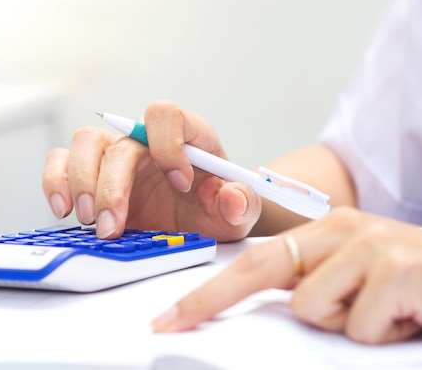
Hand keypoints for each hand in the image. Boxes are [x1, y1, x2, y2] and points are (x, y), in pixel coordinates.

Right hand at [42, 100, 261, 239]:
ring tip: (91, 221)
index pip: (165, 114)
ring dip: (81, 183)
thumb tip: (231, 198)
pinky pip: (59, 162)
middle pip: (118, 141)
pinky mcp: (90, 175)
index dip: (169, 145)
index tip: (180, 184)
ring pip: (83, 143)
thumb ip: (241, 204)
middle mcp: (145, 141)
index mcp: (185, 137)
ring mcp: (115, 156)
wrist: (193, 226)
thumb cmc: (213, 210)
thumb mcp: (237, 214)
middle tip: (112, 226)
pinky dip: (55, 182)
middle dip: (112, 186)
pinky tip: (65, 210)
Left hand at [151, 207, 421, 343]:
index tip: (168, 318)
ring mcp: (372, 248)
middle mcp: (344, 230)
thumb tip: (264, 305)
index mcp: (327, 230)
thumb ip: (312, 282)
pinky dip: (378, 334)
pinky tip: (404, 317)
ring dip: (343, 324)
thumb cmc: (410, 283)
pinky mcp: (399, 272)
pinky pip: (357, 327)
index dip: (207, 291)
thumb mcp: (355, 276)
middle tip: (170, 324)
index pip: (253, 263)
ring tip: (379, 314)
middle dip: (209, 301)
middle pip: (260, 271)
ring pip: (313, 310)